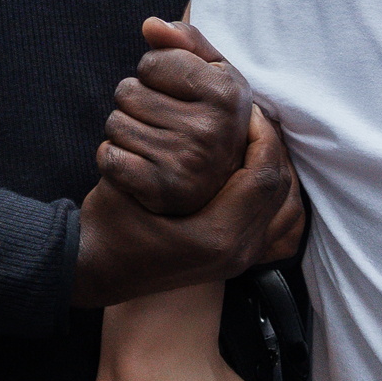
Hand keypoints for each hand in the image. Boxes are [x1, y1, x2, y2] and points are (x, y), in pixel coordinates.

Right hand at [72, 106, 303, 305]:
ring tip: (258, 140)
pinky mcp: (236, 258)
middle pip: (281, 189)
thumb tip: (206, 116)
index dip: (261, 135)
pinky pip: (276, 223)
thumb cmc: (107, 228)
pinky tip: (256, 171)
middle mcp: (237, 252)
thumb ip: (165, 154)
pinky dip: (273, 193)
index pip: (263, 175)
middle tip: (255, 118)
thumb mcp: (128, 185)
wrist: (95, 272)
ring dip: (276, 168)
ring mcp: (240, 259)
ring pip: (286, 207)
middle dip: (272, 147)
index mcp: (217, 237)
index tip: (247, 109)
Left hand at [99, 18, 253, 218]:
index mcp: (227, 95)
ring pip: (115, 124)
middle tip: (164, 120)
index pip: (152, 61)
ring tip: (154, 141)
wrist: (219, 184)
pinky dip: (115, 159)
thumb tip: (150, 25)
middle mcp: (211, 130)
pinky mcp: (161, 190)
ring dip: (126, 130)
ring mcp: (187, 163)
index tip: (176, 91)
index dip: (156, 72)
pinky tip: (140, 163)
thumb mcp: (213, 73)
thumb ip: (186, 41)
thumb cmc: (211, 115)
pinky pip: (109, 157)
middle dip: (137, 101)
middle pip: (128, 92)